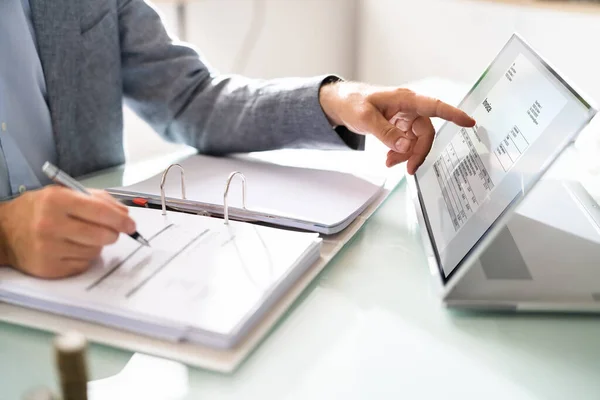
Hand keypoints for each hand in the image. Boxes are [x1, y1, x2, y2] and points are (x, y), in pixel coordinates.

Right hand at [0, 186, 134, 278]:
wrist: (5, 232)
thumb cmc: (40, 209)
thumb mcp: (64, 193)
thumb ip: (98, 199)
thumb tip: (124, 213)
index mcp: (56, 201)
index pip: (100, 212)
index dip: (120, 219)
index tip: (131, 224)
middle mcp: (50, 225)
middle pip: (102, 235)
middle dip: (112, 233)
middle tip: (111, 231)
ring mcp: (49, 249)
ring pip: (95, 251)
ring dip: (96, 244)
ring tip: (81, 236)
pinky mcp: (50, 268)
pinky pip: (83, 264)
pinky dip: (84, 257)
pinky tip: (71, 248)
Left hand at [319, 81, 475, 173]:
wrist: (340, 103)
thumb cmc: (352, 102)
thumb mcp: (366, 118)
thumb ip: (386, 133)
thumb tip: (405, 147)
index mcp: (405, 99)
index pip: (434, 107)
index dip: (453, 114)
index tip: (469, 122)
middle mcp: (409, 107)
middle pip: (426, 132)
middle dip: (419, 152)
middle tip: (410, 169)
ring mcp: (404, 117)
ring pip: (416, 140)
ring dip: (407, 154)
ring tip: (390, 163)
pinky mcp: (399, 125)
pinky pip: (407, 142)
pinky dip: (400, 152)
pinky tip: (390, 159)